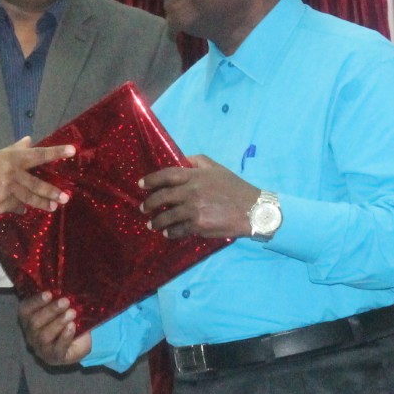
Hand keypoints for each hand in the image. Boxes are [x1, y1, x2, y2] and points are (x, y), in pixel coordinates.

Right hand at [0, 137, 74, 214]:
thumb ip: (14, 150)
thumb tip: (29, 140)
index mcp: (10, 159)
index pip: (37, 154)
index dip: (55, 152)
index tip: (72, 150)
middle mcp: (11, 174)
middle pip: (36, 183)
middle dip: (51, 191)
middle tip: (65, 197)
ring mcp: (8, 190)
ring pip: (30, 198)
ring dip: (42, 203)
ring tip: (53, 207)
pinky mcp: (3, 205)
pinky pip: (17, 207)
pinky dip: (21, 208)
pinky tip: (25, 211)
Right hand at [17, 291, 91, 365]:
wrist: (78, 343)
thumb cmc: (66, 322)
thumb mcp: (60, 309)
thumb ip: (57, 299)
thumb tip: (63, 284)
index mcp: (28, 320)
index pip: (25, 310)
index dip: (35, 302)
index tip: (49, 293)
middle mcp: (30, 335)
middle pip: (34, 323)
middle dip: (50, 311)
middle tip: (65, 301)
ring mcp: (40, 348)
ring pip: (44, 335)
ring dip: (58, 323)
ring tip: (72, 313)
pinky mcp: (53, 357)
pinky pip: (56, 348)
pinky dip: (65, 336)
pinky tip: (72, 327)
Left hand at [139, 155, 257, 238]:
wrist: (252, 209)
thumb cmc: (234, 188)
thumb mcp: (217, 168)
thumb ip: (197, 162)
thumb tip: (181, 160)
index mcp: (195, 176)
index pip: (166, 175)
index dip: (151, 179)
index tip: (141, 184)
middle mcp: (191, 191)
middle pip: (162, 197)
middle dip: (149, 203)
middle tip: (143, 208)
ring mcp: (194, 209)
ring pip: (167, 216)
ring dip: (156, 222)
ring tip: (152, 225)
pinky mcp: (199, 225)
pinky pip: (178, 230)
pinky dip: (170, 233)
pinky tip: (167, 233)